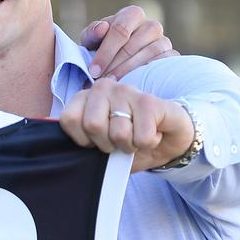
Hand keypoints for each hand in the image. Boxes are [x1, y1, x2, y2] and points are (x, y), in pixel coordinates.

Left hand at [59, 77, 194, 171]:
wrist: (169, 137)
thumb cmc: (130, 139)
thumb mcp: (101, 143)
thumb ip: (85, 142)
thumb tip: (74, 152)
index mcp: (86, 96)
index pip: (69, 120)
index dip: (84, 140)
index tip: (96, 141)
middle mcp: (104, 87)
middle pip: (93, 126)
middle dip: (107, 144)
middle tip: (119, 141)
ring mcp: (127, 91)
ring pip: (119, 133)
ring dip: (130, 145)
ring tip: (136, 136)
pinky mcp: (150, 101)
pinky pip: (142, 137)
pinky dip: (148, 144)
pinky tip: (152, 133)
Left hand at [79, 5, 177, 79]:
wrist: (119, 61)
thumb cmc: (102, 47)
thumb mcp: (92, 40)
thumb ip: (92, 33)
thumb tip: (102, 28)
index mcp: (132, 14)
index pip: (120, 30)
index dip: (105, 52)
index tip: (93, 71)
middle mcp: (151, 25)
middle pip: (133, 46)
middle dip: (114, 65)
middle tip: (101, 81)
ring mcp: (164, 41)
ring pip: (148, 56)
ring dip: (128, 72)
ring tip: (113, 84)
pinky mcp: (172, 57)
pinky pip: (162, 66)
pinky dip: (147, 76)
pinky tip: (132, 84)